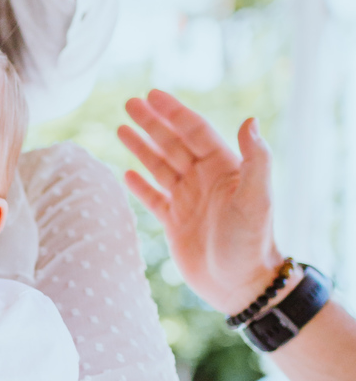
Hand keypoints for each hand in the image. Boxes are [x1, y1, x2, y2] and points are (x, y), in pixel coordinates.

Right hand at [118, 90, 282, 314]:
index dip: (174, 112)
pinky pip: (154, 198)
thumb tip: (250, 120)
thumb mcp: (257, 198)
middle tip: (129, 103)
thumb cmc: (251, 242)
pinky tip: (127, 173)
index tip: (152, 95)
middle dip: (152, 123)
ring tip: (122, 128)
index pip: (195, 131)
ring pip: (160, 166)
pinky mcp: (175, 224)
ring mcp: (189, 201)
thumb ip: (256, 159)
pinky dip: (140, 186)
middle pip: (173, 143)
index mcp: (224, 168)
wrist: (240, 285)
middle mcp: (204, 180)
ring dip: (142, 147)